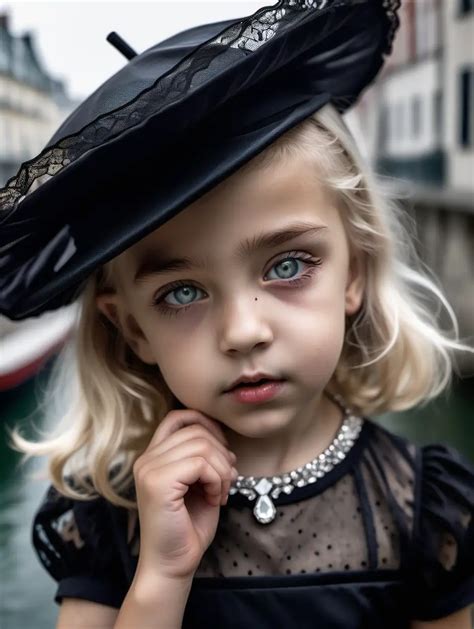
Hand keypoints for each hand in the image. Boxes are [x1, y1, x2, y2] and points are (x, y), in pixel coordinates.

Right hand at [132, 409, 237, 579]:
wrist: (173, 565)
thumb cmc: (188, 528)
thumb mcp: (201, 485)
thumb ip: (207, 459)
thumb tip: (226, 445)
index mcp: (153, 457)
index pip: (177, 417)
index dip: (205, 423)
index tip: (223, 449)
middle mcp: (146, 459)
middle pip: (196, 430)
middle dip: (222, 453)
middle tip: (227, 480)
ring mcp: (149, 469)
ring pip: (202, 445)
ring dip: (222, 469)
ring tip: (220, 492)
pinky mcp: (157, 483)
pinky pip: (200, 463)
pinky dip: (216, 479)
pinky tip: (214, 498)